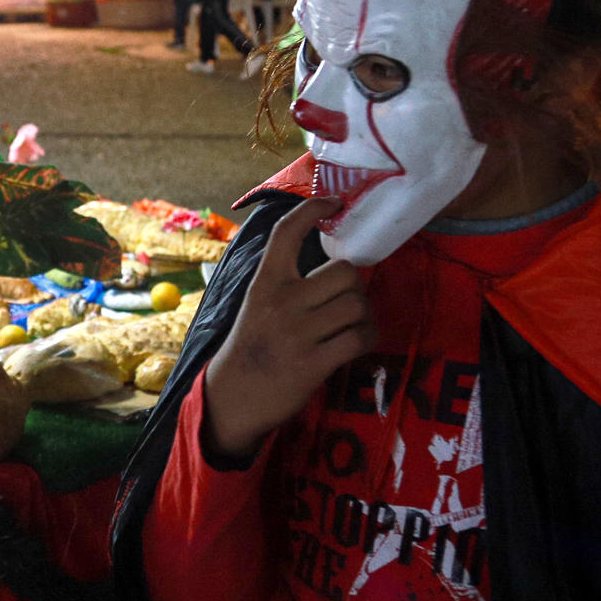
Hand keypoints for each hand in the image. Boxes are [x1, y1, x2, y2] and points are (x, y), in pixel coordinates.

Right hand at [201, 197, 374, 459]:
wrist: (233, 397)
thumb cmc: (251, 347)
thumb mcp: (256, 305)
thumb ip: (285, 283)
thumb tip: (334, 266)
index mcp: (264, 283)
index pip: (287, 233)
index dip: (312, 210)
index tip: (333, 203)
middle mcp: (281, 302)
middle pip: (344, 272)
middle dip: (355, 287)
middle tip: (348, 300)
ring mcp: (298, 333)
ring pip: (357, 305)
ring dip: (364, 314)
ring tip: (353, 324)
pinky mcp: (314, 363)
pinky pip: (360, 338)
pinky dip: (367, 338)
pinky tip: (357, 343)